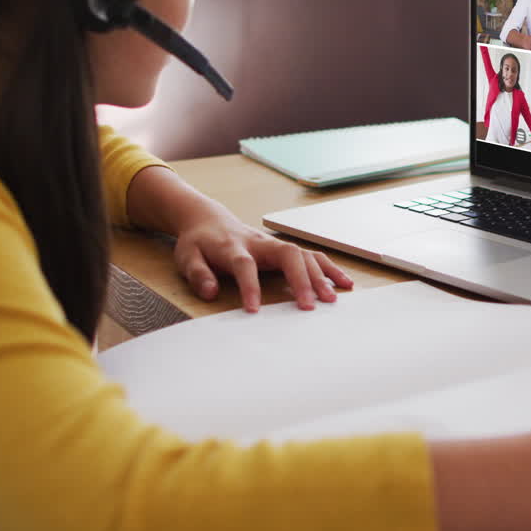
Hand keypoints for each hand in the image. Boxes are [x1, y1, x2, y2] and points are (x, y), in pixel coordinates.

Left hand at [172, 199, 352, 312]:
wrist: (208, 219)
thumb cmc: (199, 243)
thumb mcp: (187, 257)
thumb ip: (198, 274)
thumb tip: (210, 293)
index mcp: (232, 247)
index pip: (244, 265)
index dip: (250, 286)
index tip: (253, 310)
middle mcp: (259, 243)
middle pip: (286, 254)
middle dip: (301, 279)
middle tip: (309, 306)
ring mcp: (274, 244)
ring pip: (303, 254)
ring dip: (320, 275)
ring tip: (333, 299)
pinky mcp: (284, 249)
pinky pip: (310, 256)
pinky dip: (329, 268)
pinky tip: (344, 283)